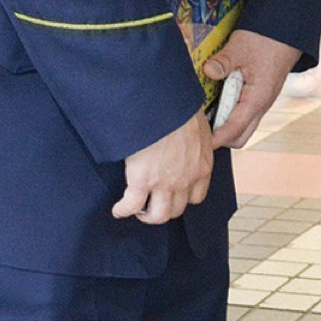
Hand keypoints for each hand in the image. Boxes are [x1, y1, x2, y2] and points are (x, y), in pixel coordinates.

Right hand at [113, 109, 212, 223]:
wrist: (163, 105)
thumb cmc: (180, 109)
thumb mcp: (200, 127)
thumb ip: (198, 142)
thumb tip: (194, 140)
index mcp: (202, 166)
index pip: (196, 196)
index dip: (183, 198)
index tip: (174, 194)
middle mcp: (186, 180)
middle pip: (176, 210)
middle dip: (164, 208)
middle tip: (152, 202)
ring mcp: (164, 183)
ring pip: (157, 215)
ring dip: (146, 214)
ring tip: (137, 208)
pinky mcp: (142, 181)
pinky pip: (131, 205)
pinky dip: (123, 210)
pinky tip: (118, 209)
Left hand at [204, 30, 300, 150]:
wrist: (286, 31)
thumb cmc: (266, 39)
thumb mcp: (240, 47)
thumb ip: (223, 62)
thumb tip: (207, 71)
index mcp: (258, 98)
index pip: (235, 129)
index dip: (217, 138)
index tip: (200, 143)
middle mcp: (262, 105)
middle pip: (241, 136)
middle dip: (221, 138)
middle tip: (200, 128)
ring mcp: (262, 101)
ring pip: (243, 127)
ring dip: (225, 126)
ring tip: (206, 116)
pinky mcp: (260, 95)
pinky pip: (245, 115)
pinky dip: (230, 115)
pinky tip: (218, 101)